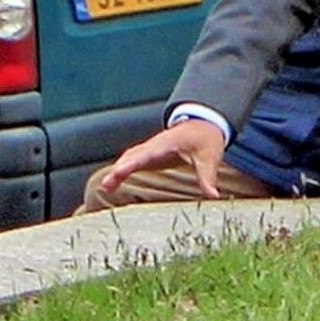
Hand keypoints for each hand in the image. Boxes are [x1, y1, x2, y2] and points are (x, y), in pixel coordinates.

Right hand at [95, 116, 227, 200]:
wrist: (203, 124)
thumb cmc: (205, 138)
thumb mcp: (209, 157)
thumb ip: (208, 177)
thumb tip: (213, 196)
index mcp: (167, 143)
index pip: (147, 153)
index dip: (132, 162)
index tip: (120, 170)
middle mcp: (155, 145)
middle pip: (132, 156)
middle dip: (119, 168)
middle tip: (107, 183)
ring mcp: (150, 149)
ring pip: (129, 157)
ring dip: (118, 170)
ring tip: (106, 186)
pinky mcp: (150, 155)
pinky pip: (132, 160)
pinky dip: (122, 170)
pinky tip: (113, 182)